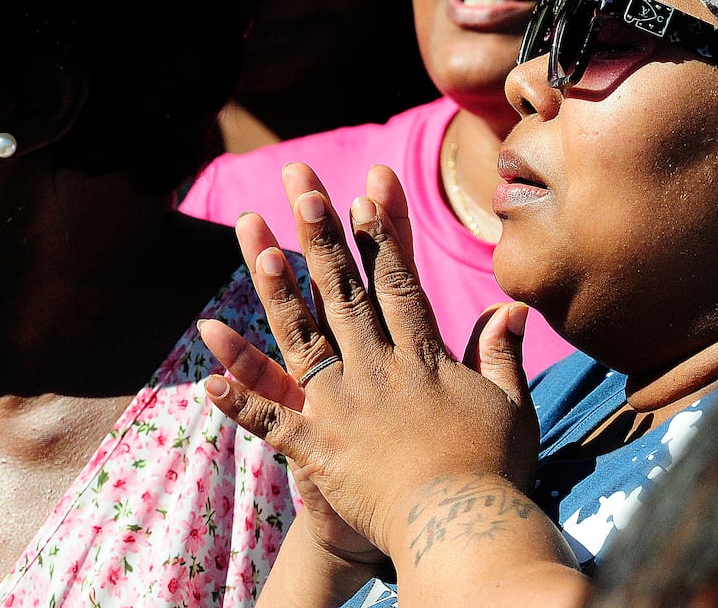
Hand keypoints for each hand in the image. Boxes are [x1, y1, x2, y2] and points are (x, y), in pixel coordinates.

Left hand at [200, 163, 540, 557]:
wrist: (460, 528)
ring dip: (276, 290)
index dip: (380, 236)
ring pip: (301, 337)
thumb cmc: (494, 472)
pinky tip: (205, 377)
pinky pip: (270, 420)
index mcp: (422, 357)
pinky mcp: (317, 448)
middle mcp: (376, 369)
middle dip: (321, 236)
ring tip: (256, 245)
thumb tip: (511, 307)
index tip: (365, 192)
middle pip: (343, 292)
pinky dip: (239, 399)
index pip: (397, 283)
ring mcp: (342, 406)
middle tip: (302, 188)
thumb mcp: (510, 406)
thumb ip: (502, 355)